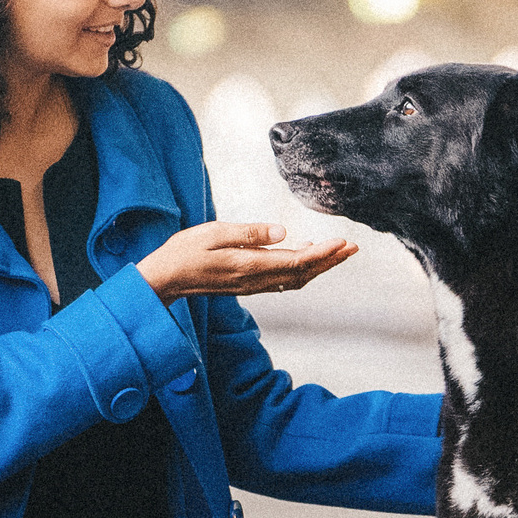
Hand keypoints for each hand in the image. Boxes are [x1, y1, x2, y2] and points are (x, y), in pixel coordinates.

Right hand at [136, 222, 357, 303]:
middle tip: (352, 248)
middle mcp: (255, 280)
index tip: (343, 243)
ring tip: (338, 252)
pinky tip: (305, 257)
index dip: (323, 253)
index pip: (296, 261)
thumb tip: (282, 232)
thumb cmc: (184, 253)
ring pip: (295, 279)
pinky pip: (282, 279)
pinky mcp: (247, 284)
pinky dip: (301, 269)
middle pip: (302, 273)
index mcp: (248, 266)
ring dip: (318, 266)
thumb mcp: (214, 233)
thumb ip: (249, 233)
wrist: (164, 280)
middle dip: (329, 261)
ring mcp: (252, 285)